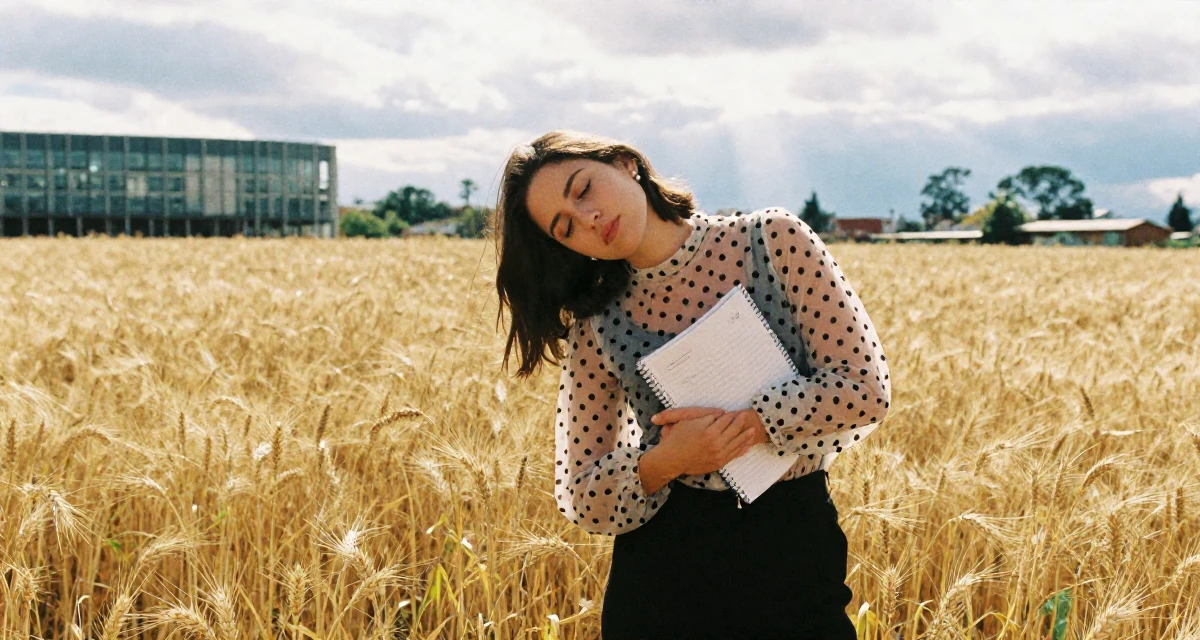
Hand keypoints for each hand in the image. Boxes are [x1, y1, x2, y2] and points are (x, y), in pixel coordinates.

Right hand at [650, 407, 764, 475]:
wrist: (672, 459)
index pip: (725, 421)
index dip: (731, 415)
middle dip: (741, 422)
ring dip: (746, 436)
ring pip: (737, 444)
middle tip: (747, 415)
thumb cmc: (677, 438)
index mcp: (709, 432)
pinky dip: (742, 450)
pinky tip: (747, 446)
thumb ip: (706, 417)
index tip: (736, 411)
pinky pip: (734, 455)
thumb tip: (720, 414)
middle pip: (734, 431)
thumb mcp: (689, 422)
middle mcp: (716, 444)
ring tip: (753, 430)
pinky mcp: (718, 463)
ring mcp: (719, 455)